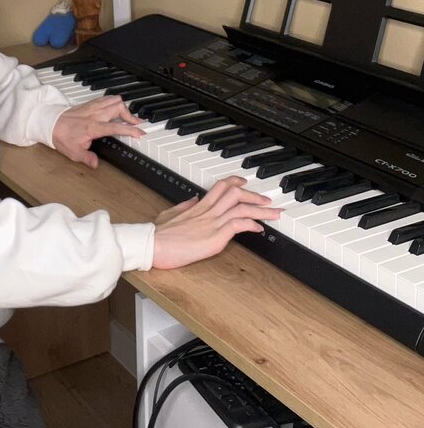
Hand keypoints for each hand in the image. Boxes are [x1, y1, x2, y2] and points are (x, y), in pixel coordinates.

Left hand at [52, 96, 143, 169]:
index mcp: (93, 127)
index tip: (139, 133)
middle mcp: (95, 114)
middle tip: (136, 124)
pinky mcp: (89, 103)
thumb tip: (95, 164)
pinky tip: (115, 109)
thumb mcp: (74, 152)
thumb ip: (87, 158)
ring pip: (113, 99)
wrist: (50, 123)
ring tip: (128, 116)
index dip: (130, 130)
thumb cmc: (62, 136)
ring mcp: (92, 107)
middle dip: (130, 115)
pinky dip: (114, 102)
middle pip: (119, 107)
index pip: (116, 127)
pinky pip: (106, 98)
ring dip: (123, 107)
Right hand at [150, 176, 280, 269]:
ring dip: (261, 210)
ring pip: (242, 208)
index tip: (246, 183)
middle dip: (255, 196)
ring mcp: (212, 223)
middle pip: (236, 194)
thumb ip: (184, 206)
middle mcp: (207, 211)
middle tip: (268, 200)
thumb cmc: (158, 234)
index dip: (236, 182)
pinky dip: (252, 224)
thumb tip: (193, 199)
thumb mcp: (169, 214)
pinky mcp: (215, 237)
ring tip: (274, 214)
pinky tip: (259, 228)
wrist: (152, 245)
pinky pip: (238, 225)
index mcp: (198, 206)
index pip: (221, 186)